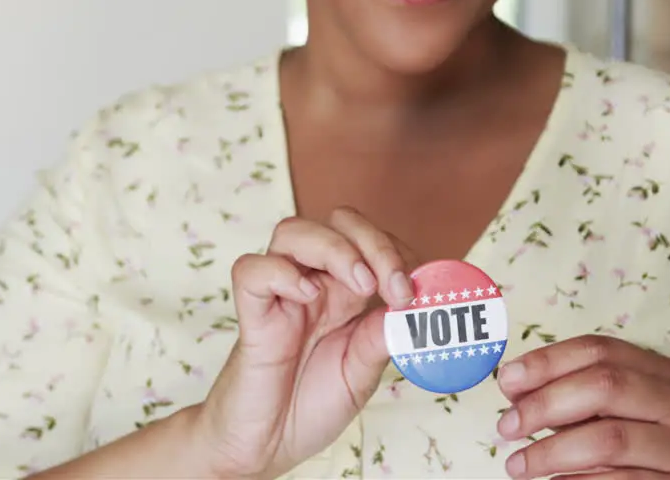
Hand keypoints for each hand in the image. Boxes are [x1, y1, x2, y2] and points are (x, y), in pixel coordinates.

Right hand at [197, 207, 417, 478]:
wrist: (266, 447)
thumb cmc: (311, 405)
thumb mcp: (362, 373)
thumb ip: (383, 337)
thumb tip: (415, 304)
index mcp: (346, 292)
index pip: (372, 241)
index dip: (399, 254)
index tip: (418, 291)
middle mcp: (314, 283)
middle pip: (338, 223)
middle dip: (374, 241)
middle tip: (394, 284)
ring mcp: (280, 296)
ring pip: (293, 231)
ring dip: (335, 248)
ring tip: (360, 284)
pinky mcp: (251, 316)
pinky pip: (251, 270)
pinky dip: (280, 272)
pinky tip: (306, 296)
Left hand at [495, 335, 669, 479]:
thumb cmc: (635, 448)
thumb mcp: (605, 413)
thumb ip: (566, 394)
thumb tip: (512, 383)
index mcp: (658, 371)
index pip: (598, 349)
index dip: (547, 361)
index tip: (507, 381)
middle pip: (604, 385)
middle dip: (545, 404)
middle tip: (506, 426)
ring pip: (608, 439)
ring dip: (551, 452)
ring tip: (517, 465)